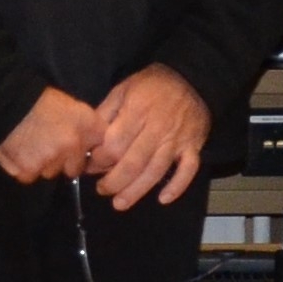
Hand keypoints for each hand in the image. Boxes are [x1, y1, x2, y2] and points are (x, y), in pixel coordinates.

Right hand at [0, 85, 104, 183]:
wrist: (4, 102)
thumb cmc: (38, 100)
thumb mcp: (71, 105)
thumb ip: (87, 125)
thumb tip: (94, 142)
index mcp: (87, 126)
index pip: (101, 149)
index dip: (88, 150)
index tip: (79, 148)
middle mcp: (74, 146)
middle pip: (75, 167)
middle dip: (66, 161)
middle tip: (50, 146)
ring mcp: (52, 162)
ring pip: (52, 172)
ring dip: (45, 164)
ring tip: (32, 146)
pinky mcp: (29, 172)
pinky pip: (31, 176)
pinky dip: (26, 168)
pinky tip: (20, 152)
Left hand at [85, 66, 213, 208]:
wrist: (192, 78)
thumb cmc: (152, 85)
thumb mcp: (123, 89)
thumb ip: (106, 112)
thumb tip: (89, 138)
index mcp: (137, 112)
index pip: (115, 144)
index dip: (99, 160)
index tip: (90, 166)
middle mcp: (157, 129)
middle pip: (133, 163)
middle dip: (114, 181)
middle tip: (102, 189)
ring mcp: (177, 140)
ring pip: (156, 171)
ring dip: (137, 190)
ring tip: (120, 203)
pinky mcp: (193, 147)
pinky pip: (188, 171)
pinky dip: (177, 187)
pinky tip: (162, 199)